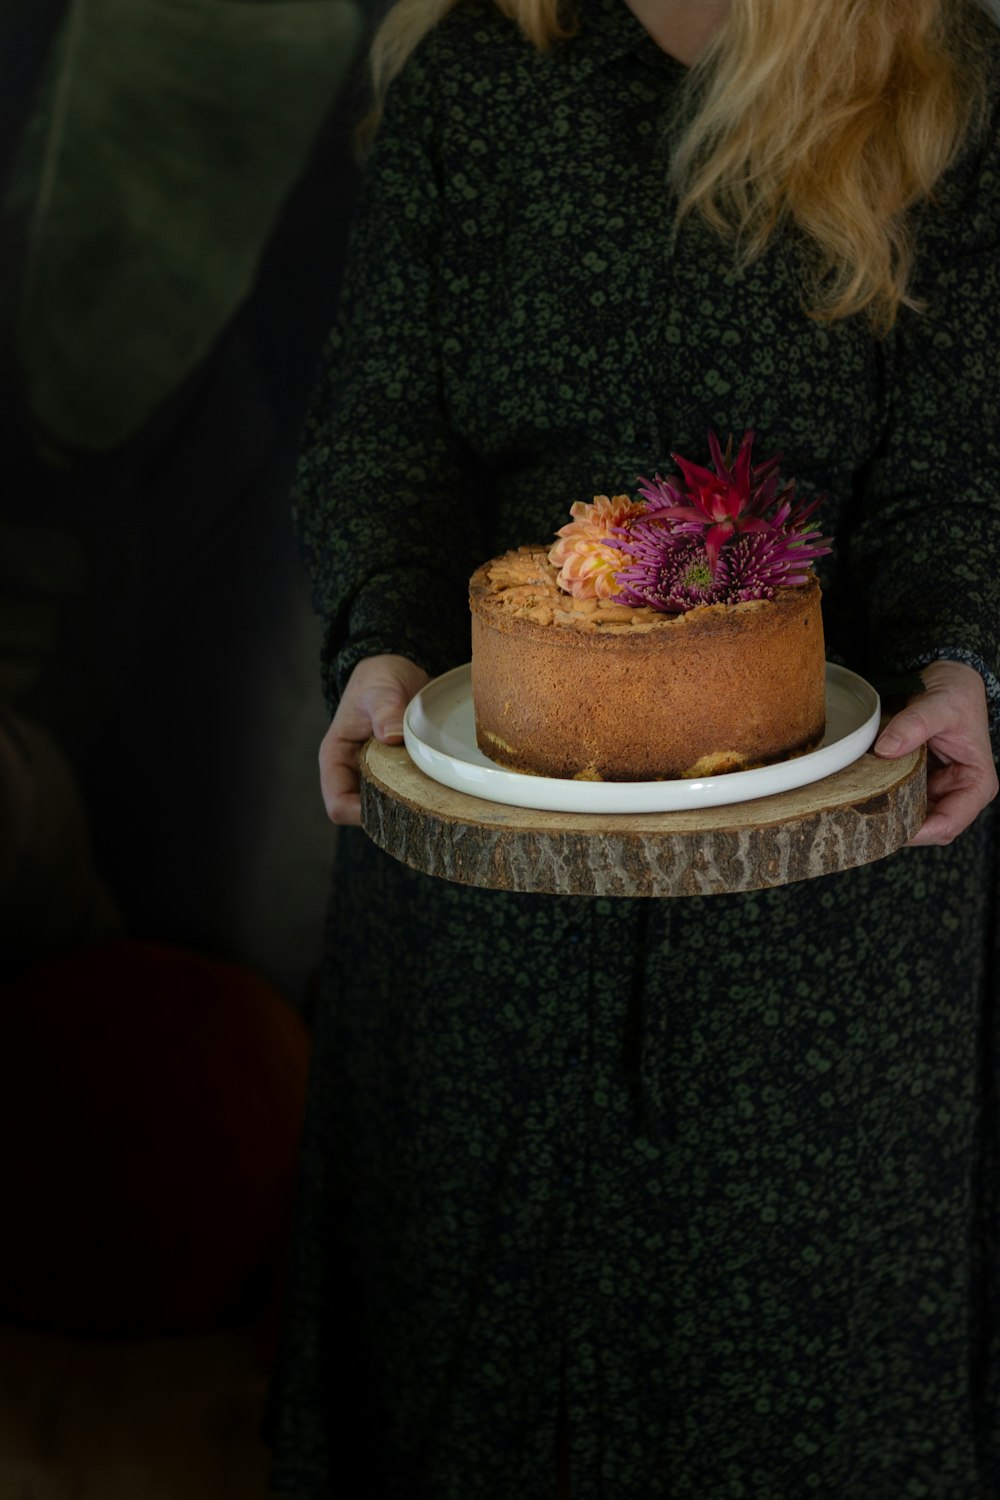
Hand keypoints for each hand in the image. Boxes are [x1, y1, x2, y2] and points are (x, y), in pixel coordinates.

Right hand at [319, 654, 429, 826]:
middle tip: (423, 803)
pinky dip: (425, 796)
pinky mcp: (402, 775)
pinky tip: (443, 787)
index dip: (360, 813)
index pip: (338, 805)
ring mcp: (379, 777)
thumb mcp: (380, 688)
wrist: (400, 671)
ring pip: (391, 810)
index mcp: (337, 759)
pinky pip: (410, 797)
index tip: (394, 801)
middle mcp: (355, 774)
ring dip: (412, 806)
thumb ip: (385, 708)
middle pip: (366, 815)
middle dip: (392, 813)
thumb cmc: (380, 678)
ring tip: (436, 794)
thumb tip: (391, 736)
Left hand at [873, 659, 997, 845]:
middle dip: (897, 826)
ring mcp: (936, 788)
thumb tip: (886, 748)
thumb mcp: (939, 703)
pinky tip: (860, 793)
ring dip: (885, 814)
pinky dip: (880, 798)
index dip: (920, 832)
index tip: (888, 827)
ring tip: (856, 808)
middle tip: (861, 820)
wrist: (945, 676)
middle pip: (926, 827)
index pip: (949, 824)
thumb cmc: (955, 691)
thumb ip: (914, 724)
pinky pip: (897, 799)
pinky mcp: (917, 781)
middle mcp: (957, 792)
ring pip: (909, 817)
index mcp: (976, 783)